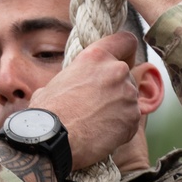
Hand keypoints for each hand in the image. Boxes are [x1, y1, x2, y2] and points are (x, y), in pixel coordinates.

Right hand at [31, 30, 140, 169]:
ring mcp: (128, 95)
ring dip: (118, 107)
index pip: (126, 41)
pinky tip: (102, 134)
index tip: (121, 60)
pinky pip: (131, 119)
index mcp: (96, 56)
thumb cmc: (48, 112)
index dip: (126, 51)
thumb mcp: (56, 82)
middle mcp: (117, 71)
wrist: (54, 140)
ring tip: (96, 122)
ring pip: (130, 98)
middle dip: (116, 86)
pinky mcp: (133, 118)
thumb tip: (72, 84)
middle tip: (98, 102)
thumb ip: (76, 76)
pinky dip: (121, 126)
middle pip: (127, 74)